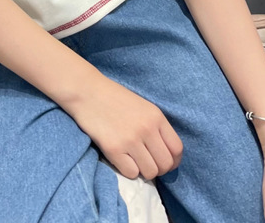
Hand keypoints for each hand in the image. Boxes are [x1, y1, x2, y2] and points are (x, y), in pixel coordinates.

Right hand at [65, 74, 182, 179]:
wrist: (87, 91)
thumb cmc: (114, 98)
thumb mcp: (142, 106)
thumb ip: (155, 127)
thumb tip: (164, 153)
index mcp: (156, 116)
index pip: (177, 149)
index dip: (173, 161)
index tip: (164, 162)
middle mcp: (147, 129)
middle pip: (165, 164)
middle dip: (158, 169)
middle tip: (146, 163)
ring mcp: (131, 139)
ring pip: (150, 172)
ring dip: (143, 171)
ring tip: (133, 160)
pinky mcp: (114, 149)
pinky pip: (131, 173)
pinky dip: (128, 170)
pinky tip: (121, 158)